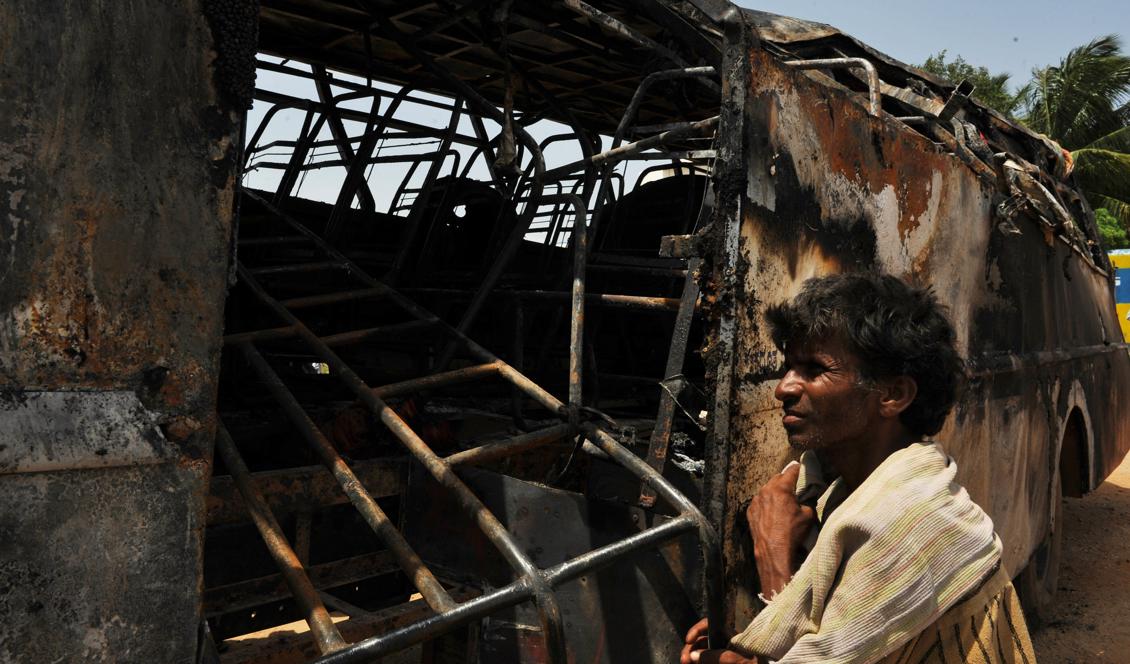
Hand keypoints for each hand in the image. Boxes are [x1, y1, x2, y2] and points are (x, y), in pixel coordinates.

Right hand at [680, 619, 756, 663]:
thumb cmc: (761, 663)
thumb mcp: (738, 661)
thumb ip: (716, 657)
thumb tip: (693, 655)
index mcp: (733, 635)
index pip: (710, 625)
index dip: (697, 630)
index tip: (688, 640)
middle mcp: (729, 642)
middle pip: (704, 640)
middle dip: (692, 649)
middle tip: (684, 661)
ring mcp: (728, 653)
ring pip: (705, 652)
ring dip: (695, 658)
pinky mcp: (730, 660)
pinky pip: (711, 660)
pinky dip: (702, 662)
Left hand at [745, 463, 815, 598]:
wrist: (774, 551)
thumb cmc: (792, 533)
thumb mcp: (808, 515)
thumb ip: (806, 502)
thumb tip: (803, 501)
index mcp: (781, 488)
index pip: (791, 471)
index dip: (797, 468)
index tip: (800, 466)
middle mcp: (765, 491)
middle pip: (777, 479)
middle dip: (785, 480)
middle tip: (793, 484)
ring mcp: (756, 501)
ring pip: (767, 490)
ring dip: (774, 492)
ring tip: (783, 500)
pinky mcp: (750, 512)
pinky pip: (760, 502)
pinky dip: (766, 503)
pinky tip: (772, 511)